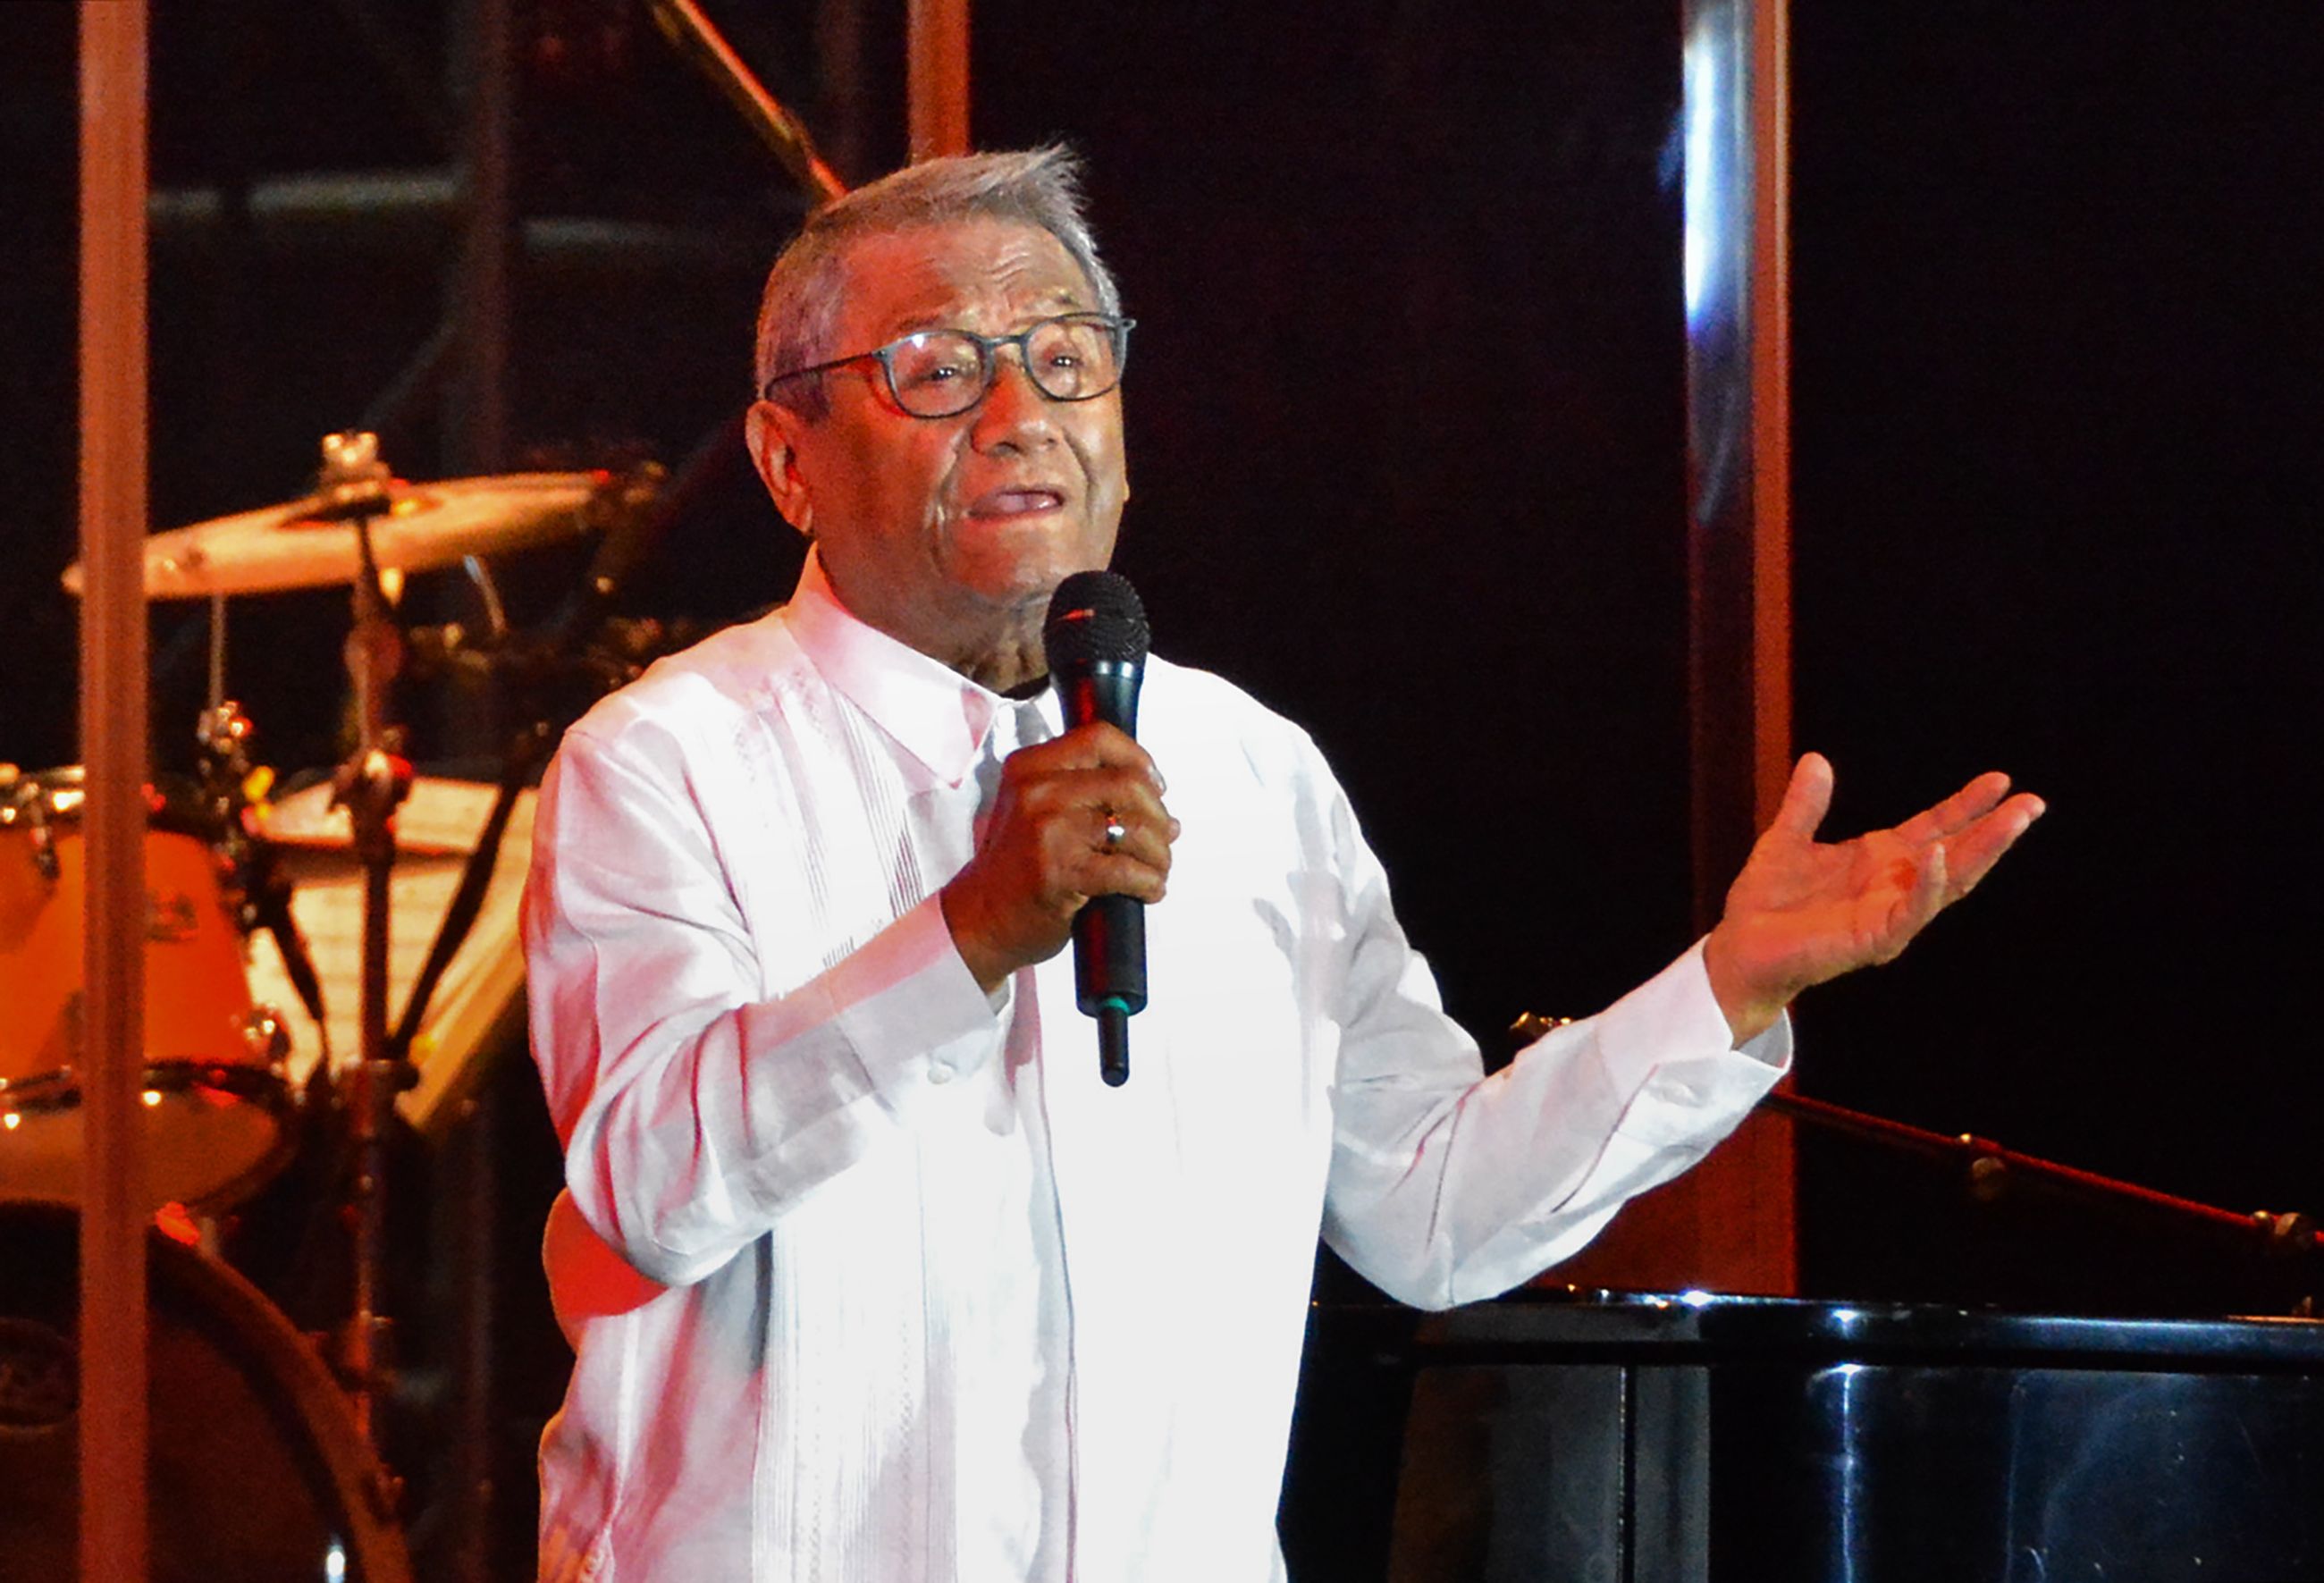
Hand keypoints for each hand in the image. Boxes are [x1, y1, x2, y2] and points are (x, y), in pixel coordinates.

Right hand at [940, 722, 1178, 993]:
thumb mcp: (1036, 809)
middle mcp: (1037, 790)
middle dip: (1158, 815)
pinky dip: (1149, 882)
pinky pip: (1126, 870)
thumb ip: (1085, 791)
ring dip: (1159, 853)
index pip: (1100, 737)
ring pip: (1133, 827)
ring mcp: (1047, 830)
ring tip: (1157, 869)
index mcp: (1030, 766)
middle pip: (1128, 783)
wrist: (980, 919)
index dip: (1140, 759)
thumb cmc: (1016, 867)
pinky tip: (1148, 890)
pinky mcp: (1059, 871)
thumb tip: (1161, 802)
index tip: (1156, 787)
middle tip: (1163, 839)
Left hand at [1703, 753, 2043, 1042]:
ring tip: (2012, 820)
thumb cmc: (1767, 902)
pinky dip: (1926, 883)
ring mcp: (1890, 914)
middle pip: (1956, 855)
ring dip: (1981, 852)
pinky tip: (1936, 854)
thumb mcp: (1786, 839)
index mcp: (1881, 861)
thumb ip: (1805, 804)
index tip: (1999, 781)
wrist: (1741, 947)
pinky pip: (1911, 911)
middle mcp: (1894, 887)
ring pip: (1948, 882)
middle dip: (1995, 831)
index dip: (1966, 806)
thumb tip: (1816, 760)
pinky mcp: (1875, 938)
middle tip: (2032, 803)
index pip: (1936, 828)